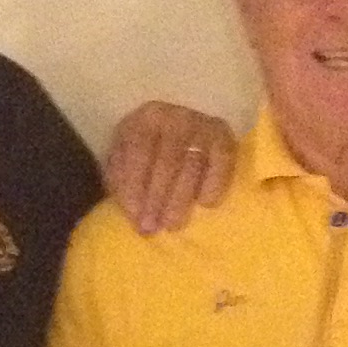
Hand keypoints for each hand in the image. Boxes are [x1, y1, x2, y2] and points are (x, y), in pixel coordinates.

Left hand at [104, 101, 238, 235]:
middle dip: (157, 199)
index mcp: (145, 119)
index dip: (135, 187)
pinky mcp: (225, 138)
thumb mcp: (126, 159)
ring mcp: (202, 126)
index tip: (134, 218)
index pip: (138, 152)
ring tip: (173, 225)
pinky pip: (222, 161)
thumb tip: (132, 211)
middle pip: (166, 161)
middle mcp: (175, 117)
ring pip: (192, 164)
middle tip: (152, 228)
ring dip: (181, 199)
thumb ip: (122, 180)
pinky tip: (206, 204)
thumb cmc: (148, 154)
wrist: (183, 135)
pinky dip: (215, 183)